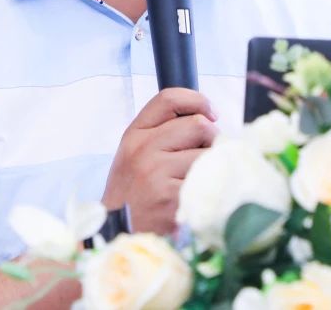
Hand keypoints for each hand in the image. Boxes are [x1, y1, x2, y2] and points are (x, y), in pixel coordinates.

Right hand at [101, 88, 217, 236]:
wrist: (118, 232)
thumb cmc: (132, 192)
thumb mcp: (134, 154)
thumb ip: (162, 133)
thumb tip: (209, 120)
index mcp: (135, 135)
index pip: (168, 99)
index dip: (198, 100)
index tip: (212, 114)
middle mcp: (144, 150)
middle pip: (198, 125)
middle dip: (212, 139)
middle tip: (207, 156)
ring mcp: (157, 174)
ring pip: (207, 155)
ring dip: (212, 167)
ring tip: (199, 180)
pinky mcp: (171, 198)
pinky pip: (206, 182)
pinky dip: (209, 189)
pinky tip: (197, 198)